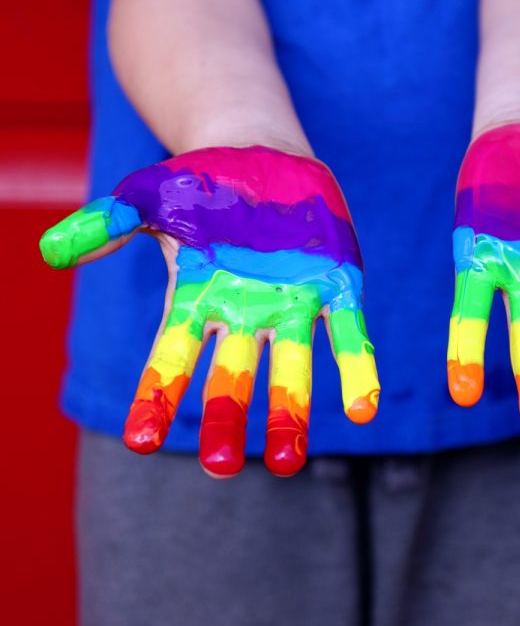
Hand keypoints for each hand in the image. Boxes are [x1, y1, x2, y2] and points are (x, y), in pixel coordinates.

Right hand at [40, 146, 378, 477]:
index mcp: (197, 300)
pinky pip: (346, 334)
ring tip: (289, 463)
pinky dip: (355, 368)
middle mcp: (244, 314)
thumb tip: (50, 253)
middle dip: (226, 418)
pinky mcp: (335, 287)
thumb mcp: (148, 196)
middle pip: (231, 377)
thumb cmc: (201, 183)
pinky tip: (363, 407)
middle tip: (222, 467)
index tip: (142, 440)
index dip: (155, 396)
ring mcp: (291, 305)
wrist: (264, 158)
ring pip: (290, 369)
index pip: (171, 357)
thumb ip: (106, 222)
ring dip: (291, 413)